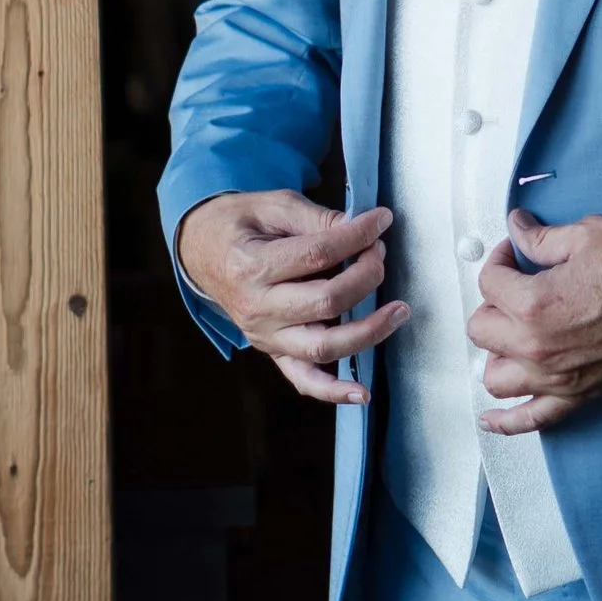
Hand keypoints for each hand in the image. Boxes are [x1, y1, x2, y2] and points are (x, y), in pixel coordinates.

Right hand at [176, 191, 406, 405]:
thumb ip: (315, 218)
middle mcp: (258, 308)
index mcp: (252, 266)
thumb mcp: (272, 205)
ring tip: (399, 311)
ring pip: (323, 346)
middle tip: (380, 254)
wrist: (202, 251)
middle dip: (366, 276)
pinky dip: (333, 391)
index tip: (380, 221)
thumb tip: (360, 228)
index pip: (318, 254)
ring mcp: (265, 336)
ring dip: (368, 331)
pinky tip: (361, 394)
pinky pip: (303, 379)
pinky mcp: (273, 352)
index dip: (357, 236)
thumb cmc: (240, 224)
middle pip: (326, 301)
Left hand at [468, 211, 601, 432]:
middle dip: (494, 302)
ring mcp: (558, 377)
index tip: (514, 253)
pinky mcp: (580, 395)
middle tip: (516, 286)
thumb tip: (518, 228)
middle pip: (481, 329)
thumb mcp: (587, 236)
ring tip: (513, 333)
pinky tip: (491, 418)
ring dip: (497, 353)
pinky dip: (506, 422)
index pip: (489, 281)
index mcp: (534, 303)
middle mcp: (539, 347)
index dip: (500, 259)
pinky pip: (530, 420)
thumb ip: (541, 238)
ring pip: (495, 377)